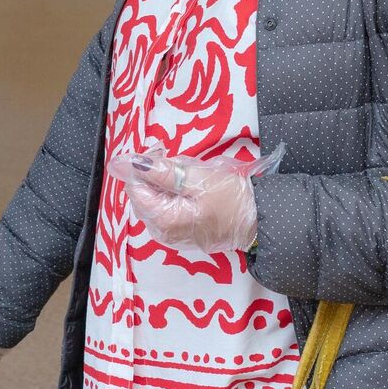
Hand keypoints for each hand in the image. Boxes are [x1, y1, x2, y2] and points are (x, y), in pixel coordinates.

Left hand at [105, 145, 283, 253]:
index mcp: (163, 219)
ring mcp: (170, 236)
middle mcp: (161, 232)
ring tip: (188, 175)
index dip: (143, 166)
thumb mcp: (198, 178)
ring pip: (153, 201)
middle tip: (177, 161)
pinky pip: (165, 210)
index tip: (161, 152)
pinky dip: (172, 195)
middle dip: (155, 175)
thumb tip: (129, 163)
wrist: (258, 221)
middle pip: (142, 195)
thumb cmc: (231, 198)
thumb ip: (161, 171)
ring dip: (165, 184)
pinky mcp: (179, 234)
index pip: (135, 188)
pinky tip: (189, 189)